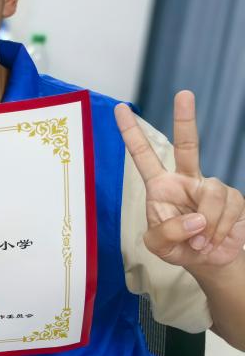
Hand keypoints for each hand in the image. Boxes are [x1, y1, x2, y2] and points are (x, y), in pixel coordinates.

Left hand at [115, 91, 244, 267]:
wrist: (208, 262)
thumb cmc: (178, 248)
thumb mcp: (158, 246)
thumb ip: (166, 233)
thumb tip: (196, 218)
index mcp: (160, 185)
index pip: (143, 154)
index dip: (131, 133)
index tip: (121, 108)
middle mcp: (185, 179)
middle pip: (187, 145)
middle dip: (185, 119)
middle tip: (183, 94)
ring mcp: (210, 186)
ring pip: (211, 193)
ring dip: (206, 224)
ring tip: (200, 242)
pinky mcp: (233, 198)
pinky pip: (228, 208)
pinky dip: (219, 230)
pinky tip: (213, 241)